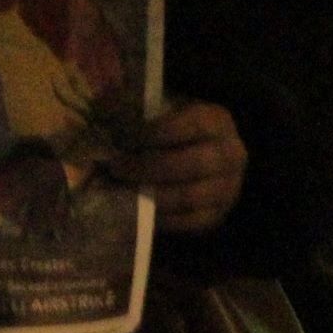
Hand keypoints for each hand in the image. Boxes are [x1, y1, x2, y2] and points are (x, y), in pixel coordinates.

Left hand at [105, 100, 247, 235]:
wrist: (205, 157)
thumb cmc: (175, 130)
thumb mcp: (162, 111)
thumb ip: (135, 110)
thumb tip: (102, 112)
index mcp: (216, 121)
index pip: (189, 125)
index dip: (155, 132)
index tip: (123, 137)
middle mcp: (230, 155)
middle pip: (189, 164)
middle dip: (147, 167)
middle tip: (115, 167)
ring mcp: (227, 189)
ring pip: (188, 196)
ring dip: (150, 194)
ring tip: (120, 189)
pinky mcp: (217, 216)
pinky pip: (188, 222)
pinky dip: (159, 217)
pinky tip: (135, 208)